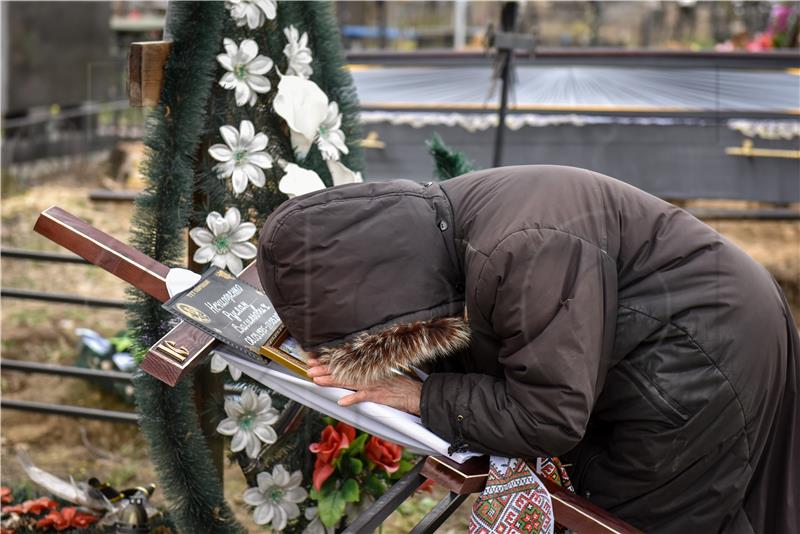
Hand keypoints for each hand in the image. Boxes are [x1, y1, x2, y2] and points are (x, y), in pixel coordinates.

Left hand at [307, 358, 421, 414]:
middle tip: (309, 369)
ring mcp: (373, 383)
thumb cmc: (398, 388)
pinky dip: (353, 399)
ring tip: (318, 381)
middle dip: (324, 370)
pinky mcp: (380, 395)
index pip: (344, 364)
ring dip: (333, 381)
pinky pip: (364, 396)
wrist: (416, 394)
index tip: (313, 360)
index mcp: (368, 370)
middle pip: (343, 371)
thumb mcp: (380, 379)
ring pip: (349, 381)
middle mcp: (368, 374)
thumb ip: (364, 379)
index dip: (328, 362)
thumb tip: (348, 380)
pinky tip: (342, 401)